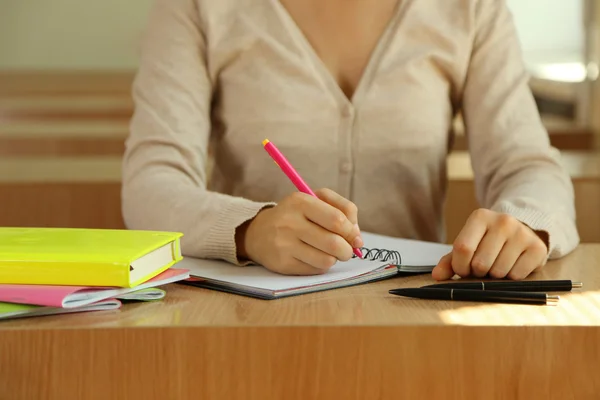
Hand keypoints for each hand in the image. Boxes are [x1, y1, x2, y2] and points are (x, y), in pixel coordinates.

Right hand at [236, 188, 362, 274]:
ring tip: (330, 253)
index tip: (355, 237)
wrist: (258, 232)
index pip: (337, 219)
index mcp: (300, 202)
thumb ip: (342, 209)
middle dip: (347, 250)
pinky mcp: (283, 264)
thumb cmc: (295, 215)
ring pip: (326, 260)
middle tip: (347, 250)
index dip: (352, 231)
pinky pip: (315, 269)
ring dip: (335, 258)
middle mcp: (290, 222)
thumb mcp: (315, 200)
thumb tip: (357, 237)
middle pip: (334, 243)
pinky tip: (314, 257)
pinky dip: (321, 265)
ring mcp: (284, 244)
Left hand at [432, 208, 548, 280]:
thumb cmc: (488, 241)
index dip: (460, 266)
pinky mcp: (538, 248)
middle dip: (478, 272)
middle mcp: (503, 221)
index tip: (463, 270)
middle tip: (482, 267)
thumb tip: (437, 275)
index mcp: (480, 217)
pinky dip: (511, 277)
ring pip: (499, 271)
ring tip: (497, 264)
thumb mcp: (468, 244)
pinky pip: (517, 276)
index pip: (463, 248)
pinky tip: (512, 265)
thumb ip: (450, 260)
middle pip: (480, 263)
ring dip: (494, 276)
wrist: (522, 231)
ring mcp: (522, 233)